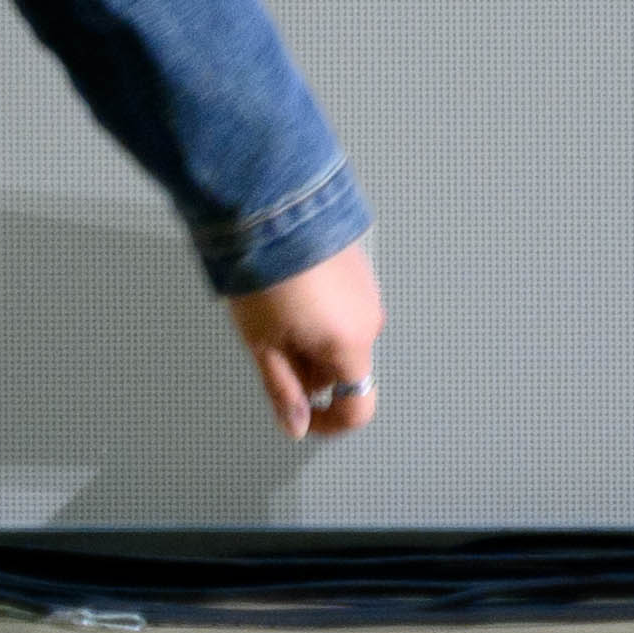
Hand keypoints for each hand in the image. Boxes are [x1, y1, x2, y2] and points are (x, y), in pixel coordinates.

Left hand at [226, 237, 380, 440]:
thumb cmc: (265, 275)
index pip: (358, 407)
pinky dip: (318, 316)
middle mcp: (370, 321)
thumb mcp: (264, 344)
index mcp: (351, 346)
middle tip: (268, 350)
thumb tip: (295, 425)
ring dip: (311, 343)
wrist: (273, 207)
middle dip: (308, 373)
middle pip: (344, 370)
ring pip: (342, 339)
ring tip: (271, 316)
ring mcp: (367, 292)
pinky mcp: (358, 268)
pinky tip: (286, 295)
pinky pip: (343, 309)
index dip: (327, 423)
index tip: (300, 416)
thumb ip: (283, 390)